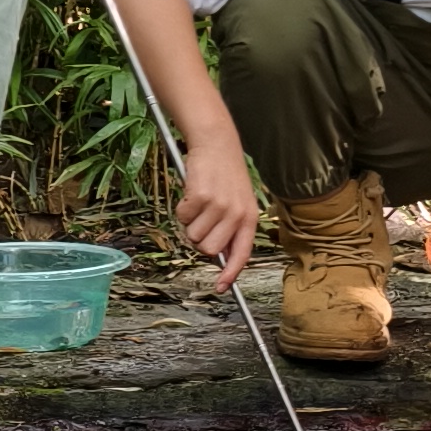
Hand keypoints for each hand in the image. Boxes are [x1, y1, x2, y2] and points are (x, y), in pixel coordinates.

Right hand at [175, 122, 257, 290]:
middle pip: (209, 250)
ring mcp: (218, 206)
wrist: (216, 143)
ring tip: (199, 202)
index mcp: (249, 218)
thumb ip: (232, 227)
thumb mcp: (238, 201)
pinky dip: (182, 208)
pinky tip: (192, 192)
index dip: (230, 274)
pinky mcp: (200, 197)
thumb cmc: (226, 173)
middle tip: (201, 220)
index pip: (241, 254)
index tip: (221, 288)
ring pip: (193, 235)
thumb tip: (220, 255)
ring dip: (190, 222)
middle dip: (200, 239)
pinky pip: (182, 217)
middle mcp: (236, 215)